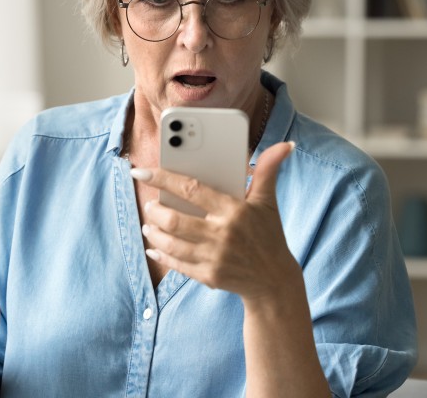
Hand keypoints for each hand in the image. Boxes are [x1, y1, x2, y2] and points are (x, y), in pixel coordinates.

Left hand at [133, 141, 300, 299]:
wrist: (274, 280)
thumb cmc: (268, 235)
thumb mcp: (268, 201)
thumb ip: (269, 170)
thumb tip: (285, 145)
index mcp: (234, 210)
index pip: (191, 188)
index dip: (163, 178)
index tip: (141, 172)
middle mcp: (222, 234)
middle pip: (175, 220)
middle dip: (155, 211)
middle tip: (150, 203)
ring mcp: (214, 258)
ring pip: (172, 243)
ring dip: (154, 233)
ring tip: (149, 224)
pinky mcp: (209, 277)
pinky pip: (176, 265)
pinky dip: (160, 256)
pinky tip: (153, 248)